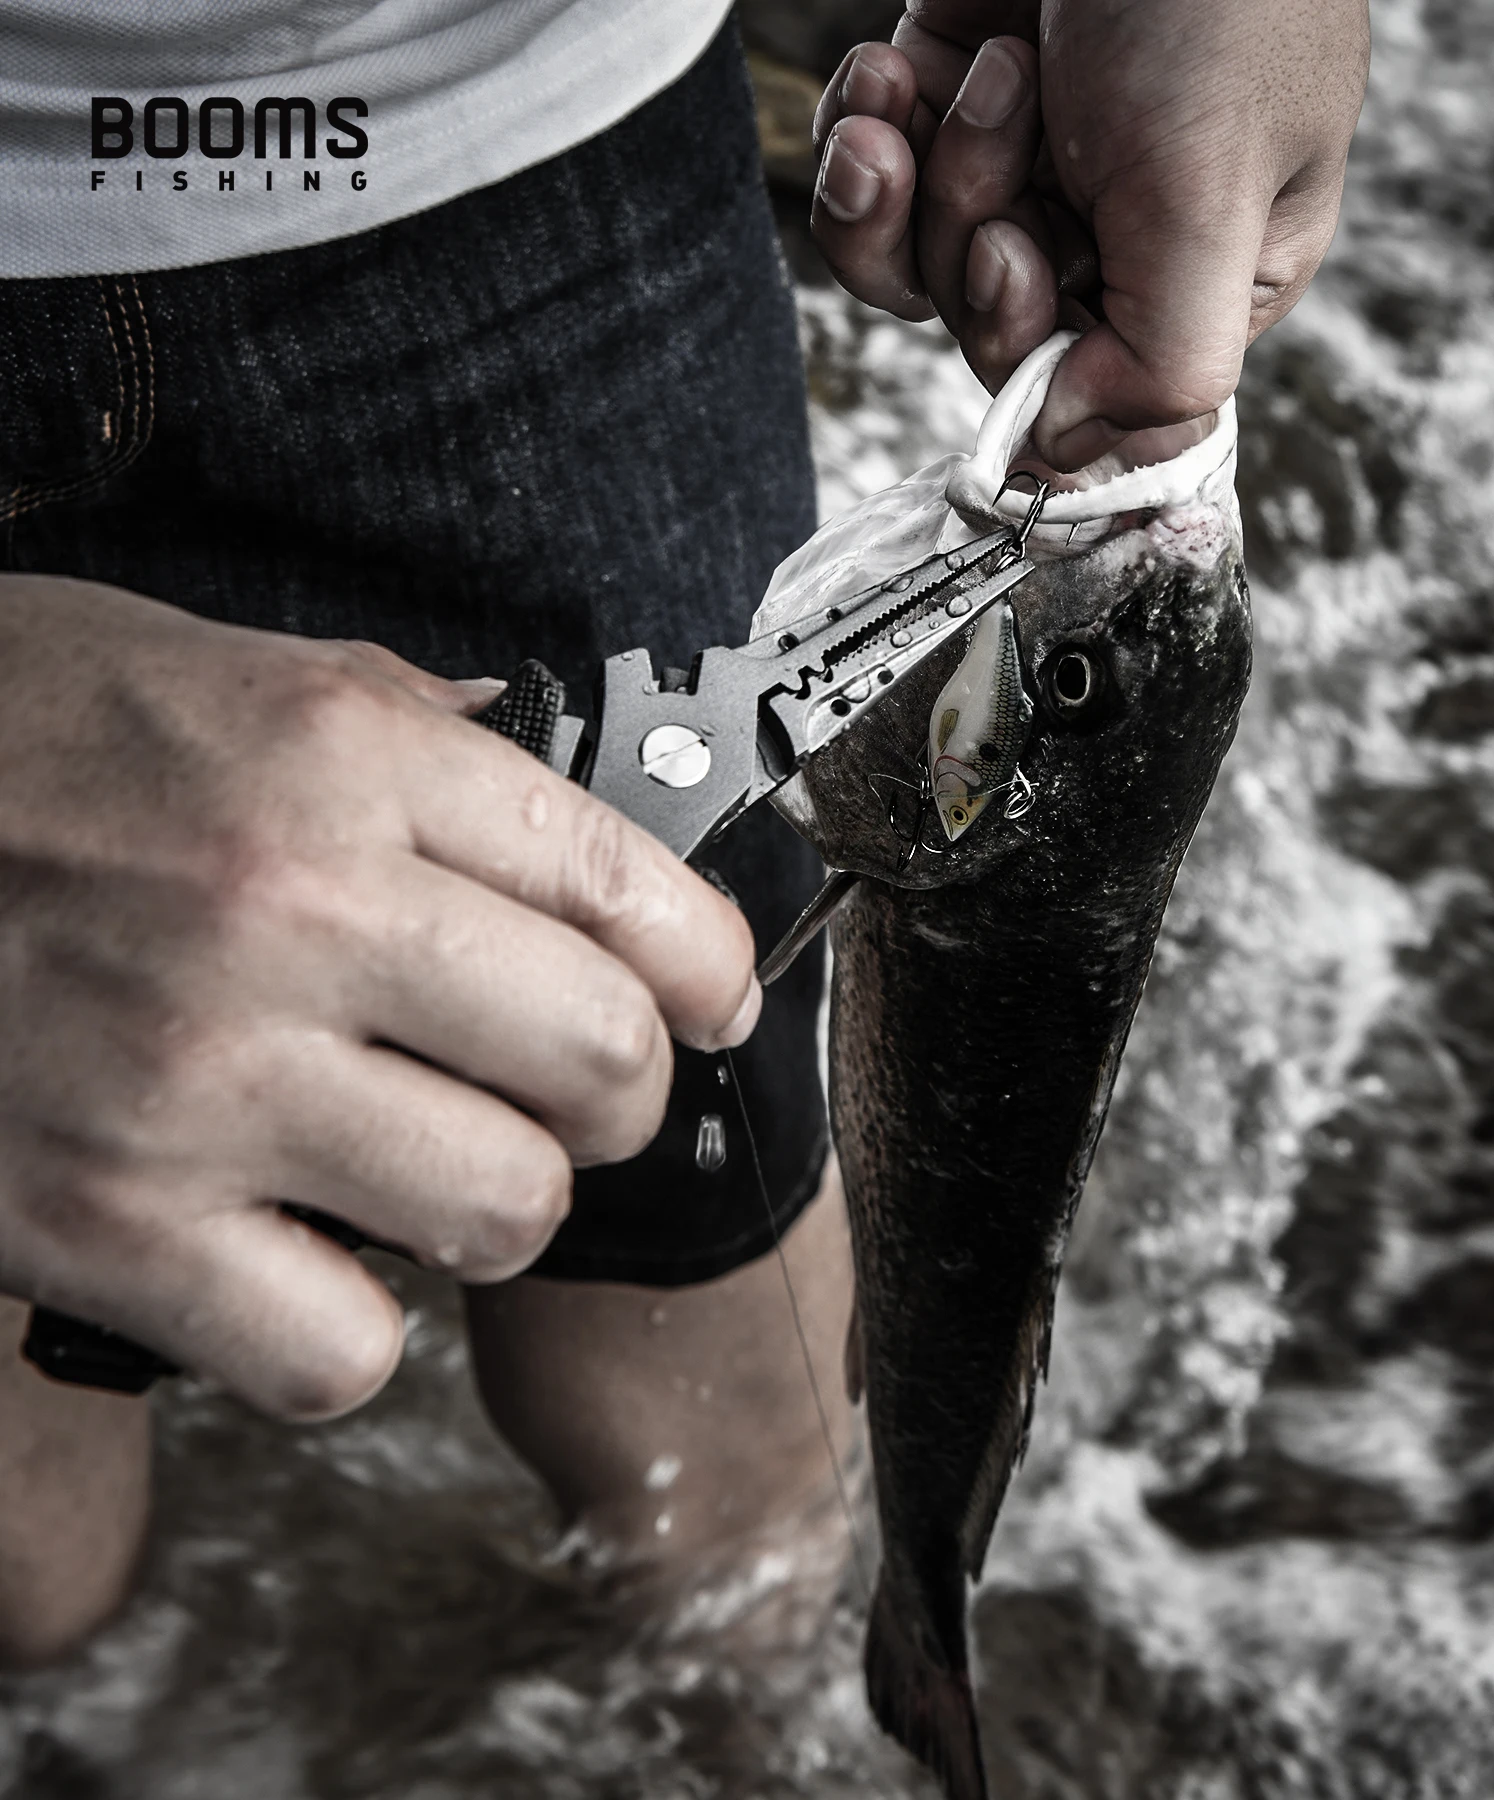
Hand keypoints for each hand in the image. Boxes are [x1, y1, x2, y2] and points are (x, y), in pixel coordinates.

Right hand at [0, 578, 759, 1420]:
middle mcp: (290, 910)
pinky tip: (298, 1252)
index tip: (709, 1000)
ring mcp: (200, 1077)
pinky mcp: (107, 1224)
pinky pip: (341, 1352)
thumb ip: (398, 719)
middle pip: (603, 1061)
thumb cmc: (4, 741)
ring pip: (506, 1211)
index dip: (709, 964)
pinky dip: (345, 1327)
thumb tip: (539, 768)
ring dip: (493, 1205)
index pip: (630, 887)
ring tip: (423, 1165)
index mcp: (340, 758)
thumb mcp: (220, 668)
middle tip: (563, 1090)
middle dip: (616, 1094)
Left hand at [812, 0, 1368, 467]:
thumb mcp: (1216, 200)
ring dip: (909, 188)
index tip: (1015, 262)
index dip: (1026, 354)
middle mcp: (1115, 237)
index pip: (1095, 400)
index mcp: (1208, 280)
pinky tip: (891, 65)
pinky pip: (874, 182)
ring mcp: (1028, 165)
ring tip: (953, 81)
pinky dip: (865, 131)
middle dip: (969, 241)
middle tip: (1003, 129)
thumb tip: (1061, 455)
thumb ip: (1163, 365)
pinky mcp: (949, 100)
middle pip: (989, 333)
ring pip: (917, 268)